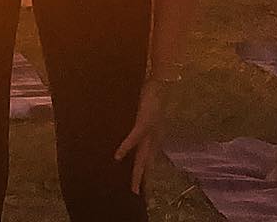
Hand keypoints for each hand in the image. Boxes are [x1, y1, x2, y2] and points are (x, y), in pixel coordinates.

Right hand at [114, 79, 166, 195]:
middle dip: (142, 180)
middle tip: (138, 196)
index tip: (143, 188)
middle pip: (146, 163)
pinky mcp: (143, 122)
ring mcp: (150, 132)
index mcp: (154, 135)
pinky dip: (125, 148)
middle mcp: (153, 137)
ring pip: (142, 157)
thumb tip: (127, 123)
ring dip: (137, 173)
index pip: (149, 158)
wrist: (160, 81)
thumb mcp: (146, 109)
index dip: (146, 173)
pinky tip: (117, 157)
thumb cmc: (151, 92)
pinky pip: (133, 138)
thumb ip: (139, 118)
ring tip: (133, 188)